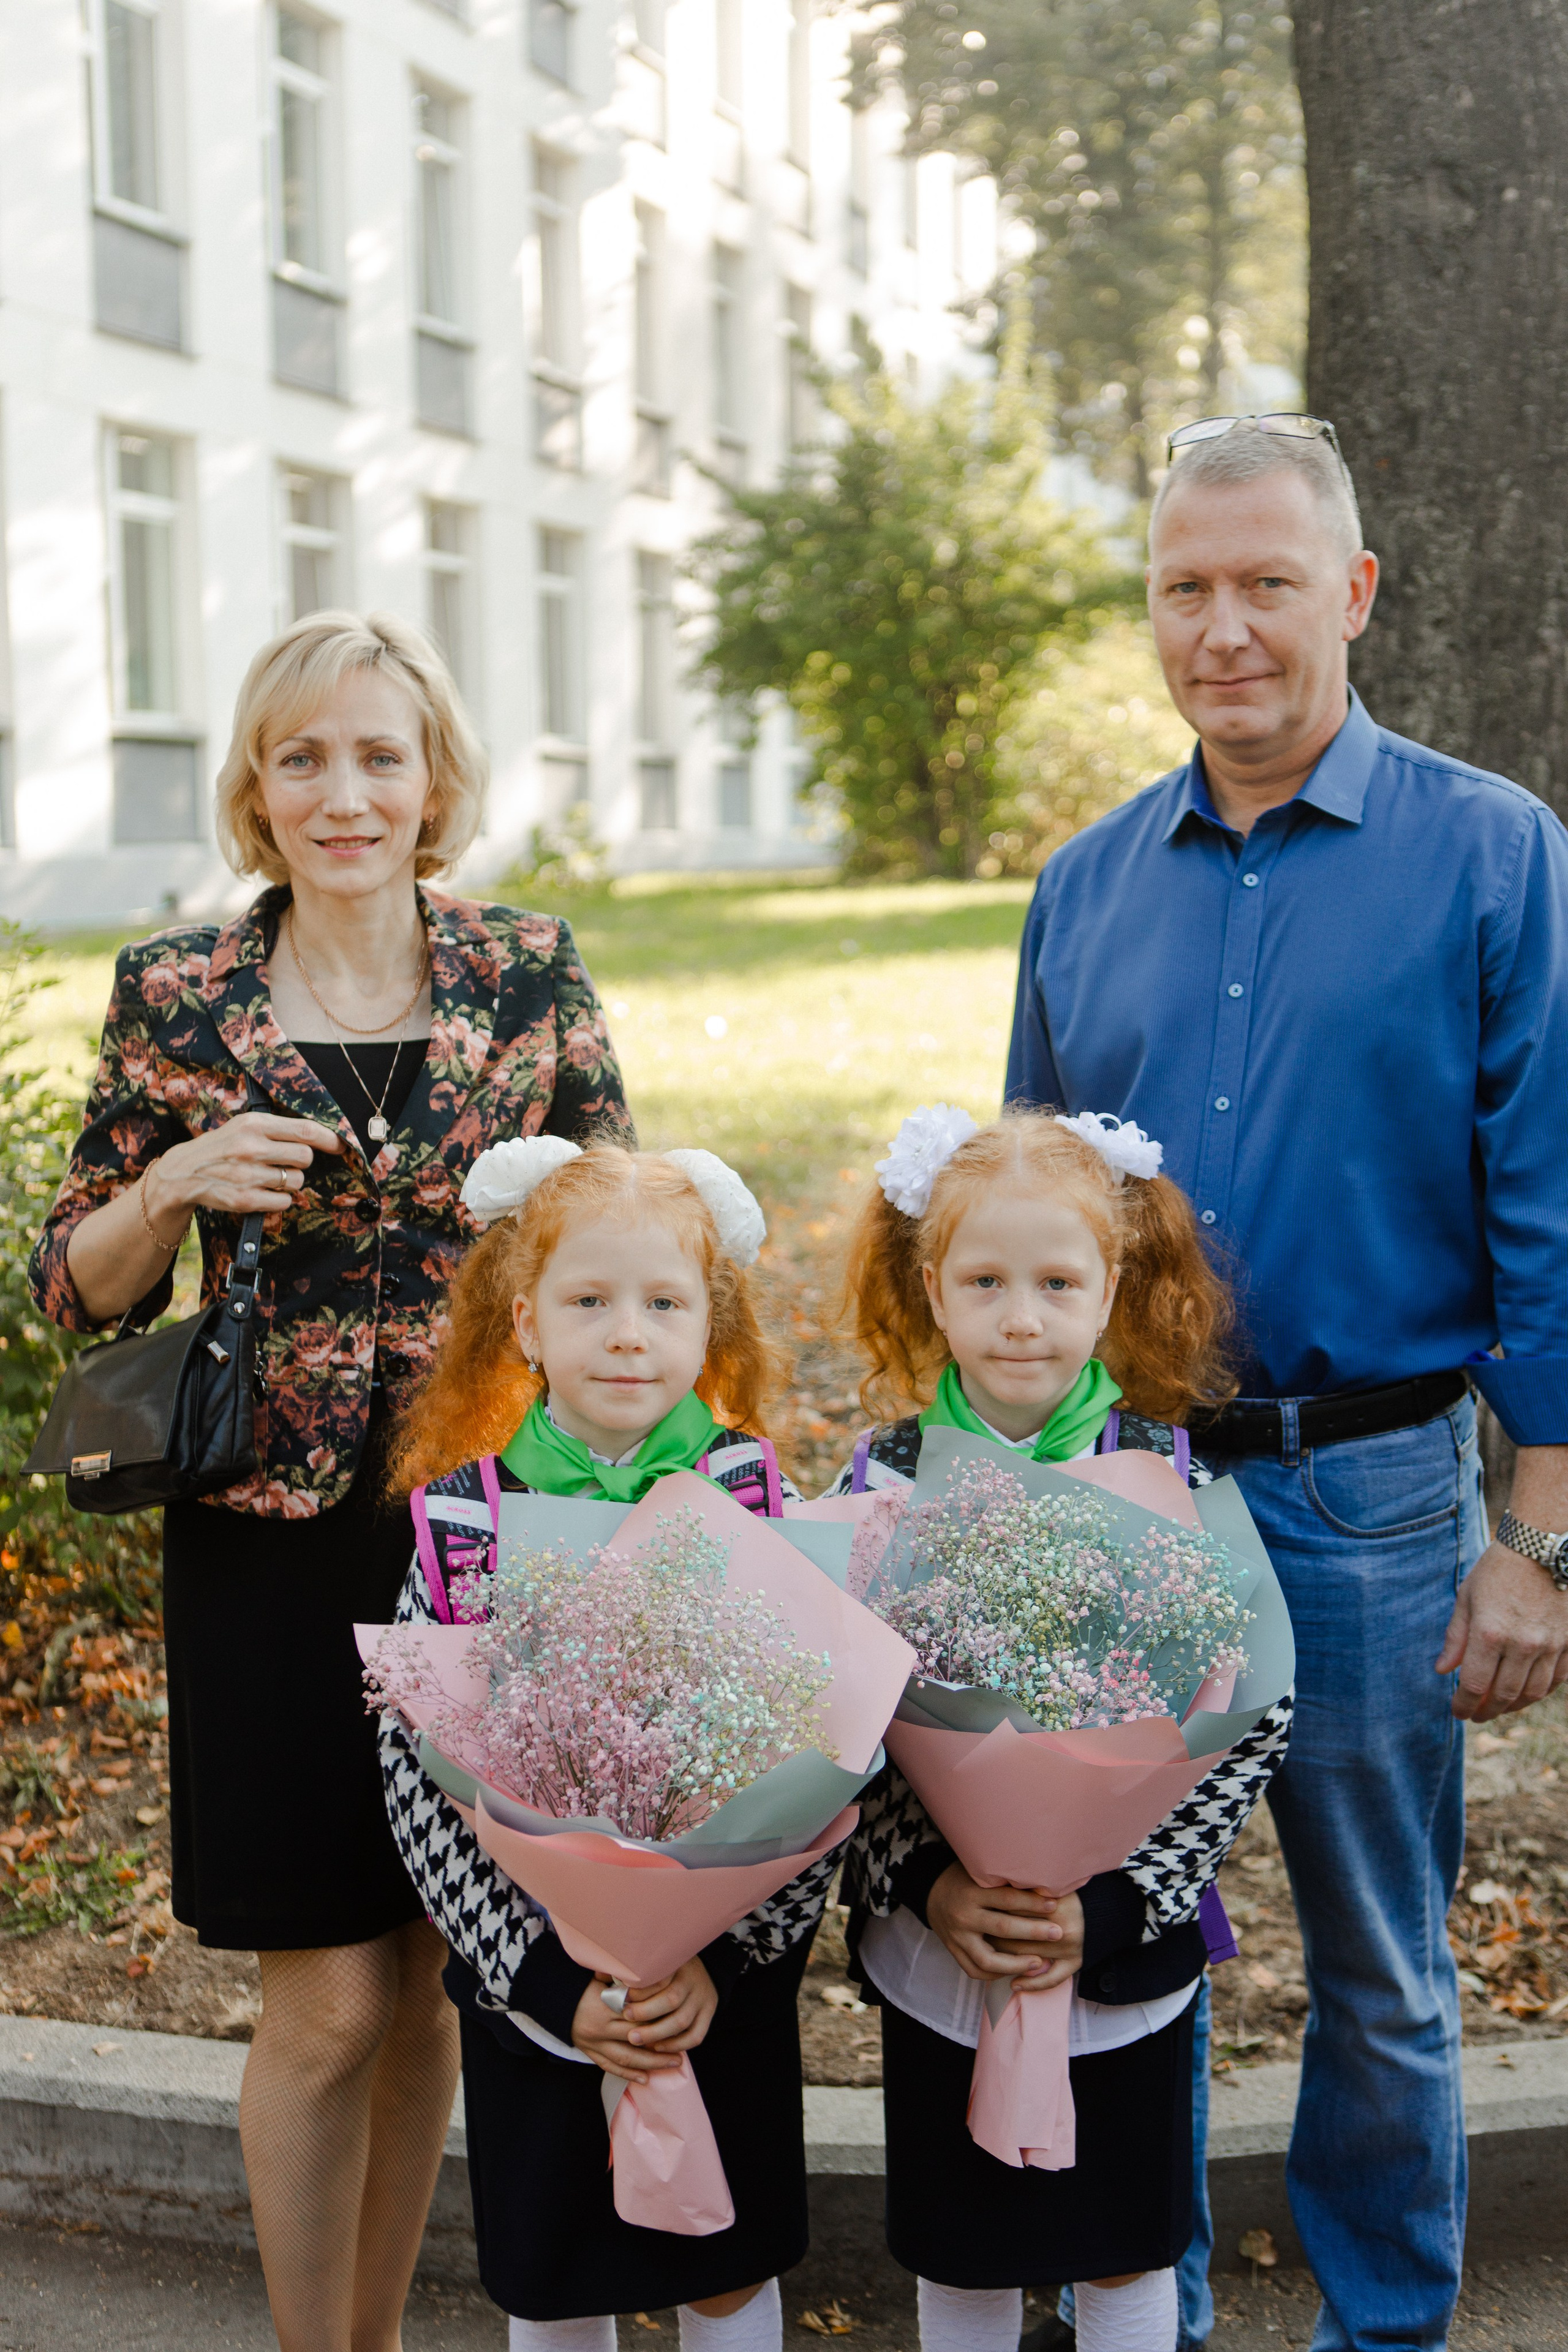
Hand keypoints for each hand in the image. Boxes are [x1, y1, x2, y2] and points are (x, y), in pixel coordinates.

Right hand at [145, 1111, 341, 1227]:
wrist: (183, 1173)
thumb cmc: (222, 1147)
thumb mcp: (244, 1126)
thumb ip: (278, 1129)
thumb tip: (321, 1135)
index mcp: (254, 1124)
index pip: (305, 1130)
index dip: (329, 1139)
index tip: (340, 1145)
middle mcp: (251, 1147)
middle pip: (305, 1157)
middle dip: (302, 1162)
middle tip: (287, 1162)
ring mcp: (248, 1175)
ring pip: (297, 1181)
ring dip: (290, 1181)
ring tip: (269, 1177)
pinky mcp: (245, 1199)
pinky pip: (284, 1201)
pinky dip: (280, 1199)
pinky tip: (264, 1191)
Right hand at [570, 1959, 718, 2083]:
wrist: (555, 1997)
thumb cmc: (584, 1983)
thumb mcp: (606, 1977)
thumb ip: (627, 1982)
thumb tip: (658, 1976)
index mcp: (607, 2004)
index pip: (639, 2014)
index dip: (660, 2019)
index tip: (679, 2021)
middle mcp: (601, 2025)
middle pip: (637, 2038)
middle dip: (661, 2046)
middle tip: (682, 2051)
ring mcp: (594, 2041)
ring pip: (627, 2057)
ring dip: (651, 2063)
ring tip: (672, 2064)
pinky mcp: (589, 2051)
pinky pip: (610, 2066)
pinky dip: (628, 2073)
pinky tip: (645, 2079)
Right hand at [926, 1863, 1083, 1992]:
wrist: (931, 1893)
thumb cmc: (963, 1879)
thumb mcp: (979, 1872)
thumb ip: (1003, 1879)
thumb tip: (1041, 1884)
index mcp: (972, 1892)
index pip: (1006, 1899)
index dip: (1031, 1902)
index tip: (1054, 1904)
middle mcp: (964, 1916)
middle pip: (1002, 1928)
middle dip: (1033, 1932)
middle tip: (1057, 1933)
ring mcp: (957, 1937)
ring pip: (989, 1959)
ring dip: (1017, 1964)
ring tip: (1039, 1963)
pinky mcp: (953, 1951)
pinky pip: (975, 1970)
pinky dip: (996, 1974)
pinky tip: (1014, 1972)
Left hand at [1438, 1540, 1567, 1718]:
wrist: (1543, 1546)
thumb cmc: (1499, 1568)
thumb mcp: (1468, 1597)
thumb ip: (1456, 1637)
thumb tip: (1443, 1670)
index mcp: (1489, 1633)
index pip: (1475, 1685)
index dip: (1464, 1704)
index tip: (1458, 1712)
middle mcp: (1521, 1644)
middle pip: (1504, 1694)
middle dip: (1487, 1710)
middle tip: (1477, 1715)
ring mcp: (1550, 1645)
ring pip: (1532, 1692)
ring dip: (1514, 1705)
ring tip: (1500, 1706)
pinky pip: (1557, 1679)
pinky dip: (1540, 1691)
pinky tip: (1528, 1691)